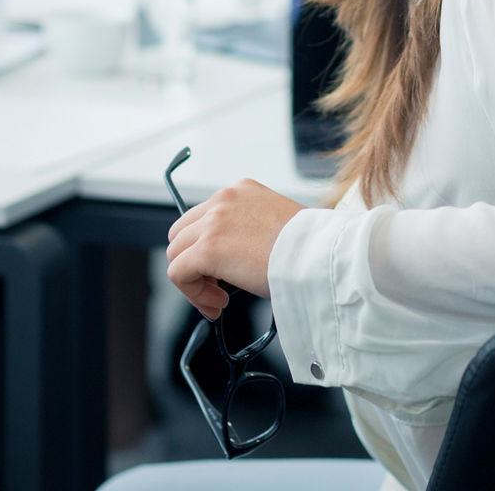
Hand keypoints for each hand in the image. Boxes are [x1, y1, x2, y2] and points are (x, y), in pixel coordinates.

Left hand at [166, 179, 306, 318]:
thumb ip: (249, 231)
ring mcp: (213, 222)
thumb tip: (236, 257)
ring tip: (218, 298)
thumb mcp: (276, 224)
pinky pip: (178, 274)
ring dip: (194, 280)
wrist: (319, 253)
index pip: (204, 218)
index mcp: (242, 191)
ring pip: (176, 253)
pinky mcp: (207, 248)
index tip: (222, 270)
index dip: (206, 248)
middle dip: (194, 262)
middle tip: (216, 286)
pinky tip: (218, 303)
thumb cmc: (309, 245)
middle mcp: (224, 200)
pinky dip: (193, 293)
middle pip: (182, 233)